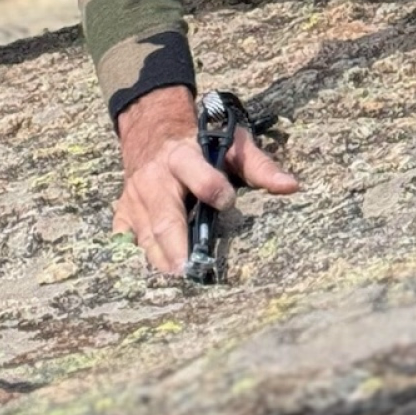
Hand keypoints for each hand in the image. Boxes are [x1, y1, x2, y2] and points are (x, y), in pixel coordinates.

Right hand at [112, 85, 297, 277]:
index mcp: (183, 156)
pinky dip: (135, 262)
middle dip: (177, 246)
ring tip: (178, 285)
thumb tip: (291, 187)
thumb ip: (259, 165)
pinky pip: (125, 242)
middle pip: (165, 216)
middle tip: (190, 271)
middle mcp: (155, 178)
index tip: (228, 201)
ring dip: (160, 262)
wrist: (153, 129)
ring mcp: (135, 199)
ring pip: (146, 236)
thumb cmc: (200, 141)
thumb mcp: (230, 143)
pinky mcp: (124, 213)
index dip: (210, 185)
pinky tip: (151, 283)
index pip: (194, 172)